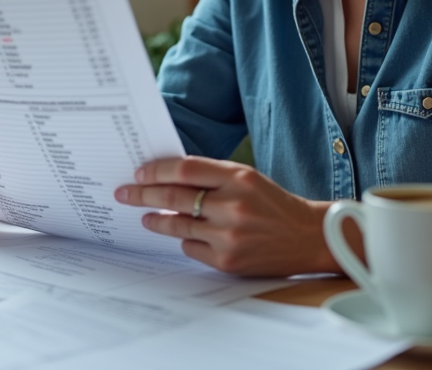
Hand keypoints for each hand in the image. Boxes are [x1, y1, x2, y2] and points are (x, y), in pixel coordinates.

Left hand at [114, 156, 345, 276]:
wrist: (306, 237)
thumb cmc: (272, 204)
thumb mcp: (247, 179)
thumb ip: (212, 176)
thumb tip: (166, 177)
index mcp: (239, 178)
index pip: (185, 169)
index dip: (157, 170)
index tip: (139, 172)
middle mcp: (233, 206)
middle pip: (174, 197)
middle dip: (143, 194)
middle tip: (124, 193)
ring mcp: (229, 236)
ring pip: (178, 225)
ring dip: (156, 220)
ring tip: (145, 216)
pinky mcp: (227, 261)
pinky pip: (190, 248)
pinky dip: (185, 240)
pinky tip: (185, 234)